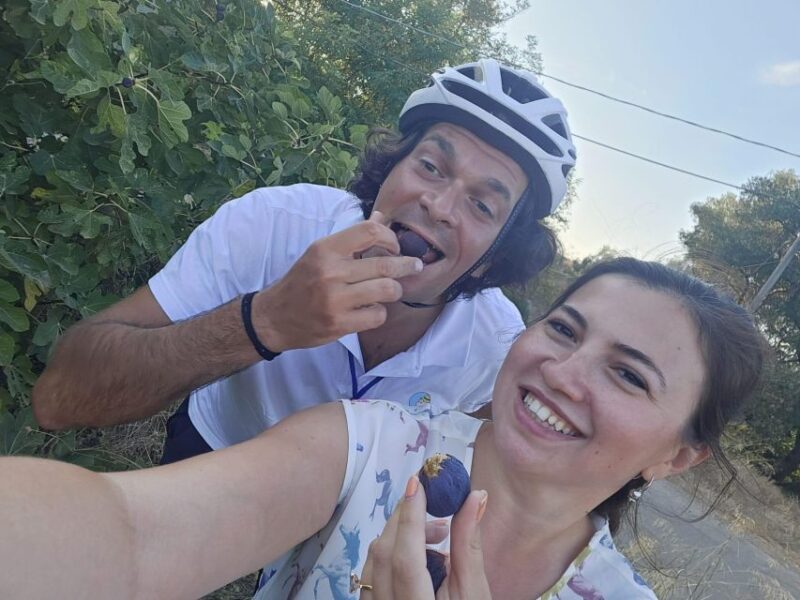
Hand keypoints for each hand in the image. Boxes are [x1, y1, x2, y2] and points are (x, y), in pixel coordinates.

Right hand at [252, 211, 422, 350]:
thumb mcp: (319, 254)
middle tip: (415, 266)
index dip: (390, 238)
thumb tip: (380, 218)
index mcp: (325, 249)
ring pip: (387, 290)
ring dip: (394, 290)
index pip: (370, 232)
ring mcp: (335, 300)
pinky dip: (379, 312)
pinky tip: (371, 309)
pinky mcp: (339, 324)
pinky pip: (378, 315)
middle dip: (407, 265)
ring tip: (390, 290)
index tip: (395, 247)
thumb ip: (351, 240)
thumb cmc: (301, 282)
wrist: (273, 317)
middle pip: (385, 264)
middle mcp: (331, 272)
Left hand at [358, 476, 490, 598]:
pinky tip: (416, 555)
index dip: (411, 518)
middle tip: (435, 506)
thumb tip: (474, 497)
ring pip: (373, 561)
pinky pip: (370, 573)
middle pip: (384, 554)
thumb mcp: (476, 591)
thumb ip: (469, 543)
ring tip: (435, 536)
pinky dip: (389, 554)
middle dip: (407, 519)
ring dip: (398, 536)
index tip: (418, 483)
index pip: (406, 559)